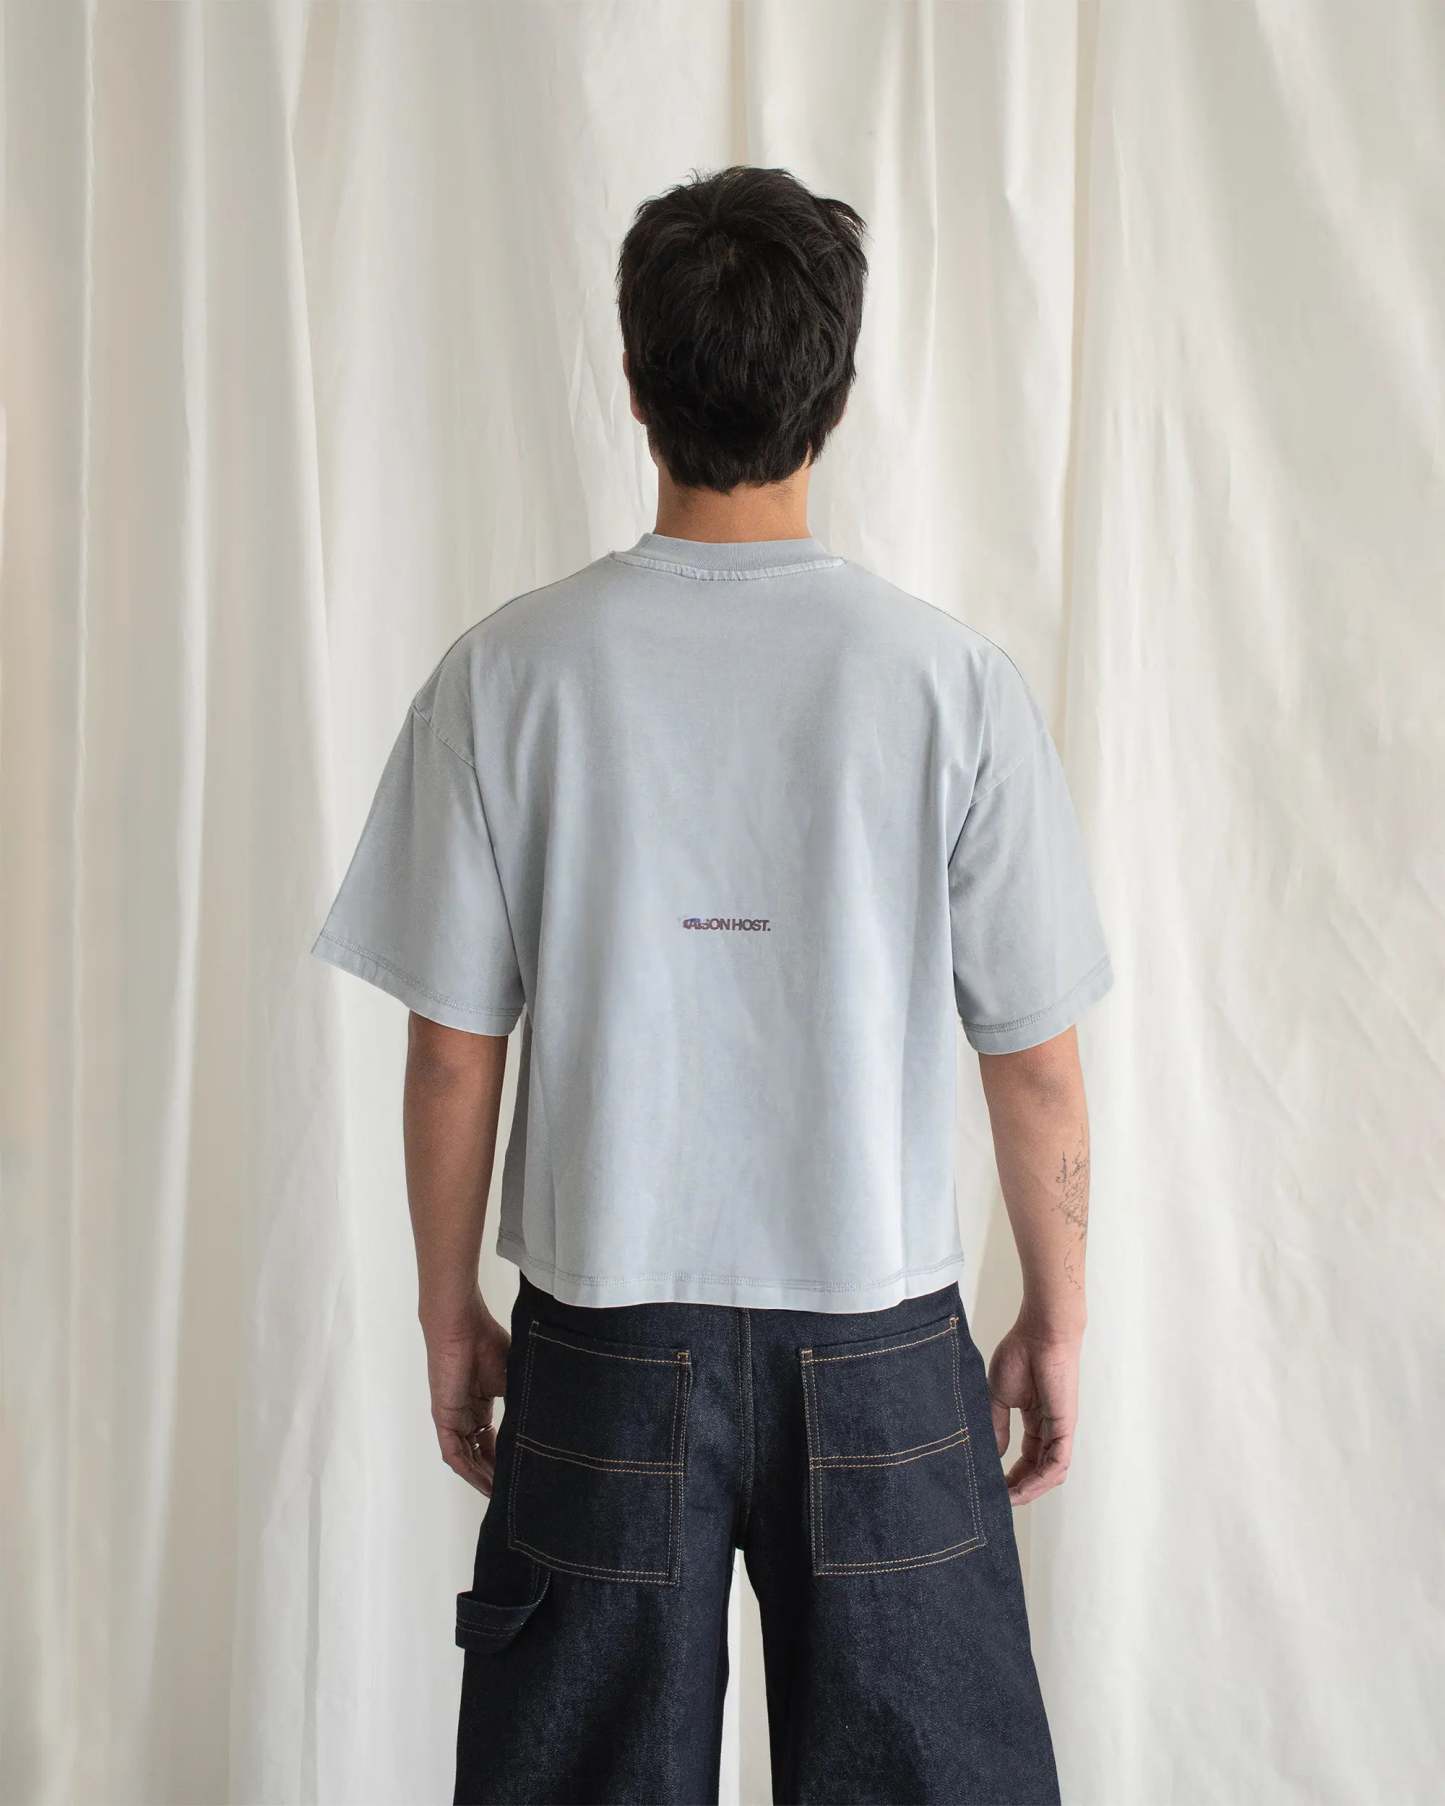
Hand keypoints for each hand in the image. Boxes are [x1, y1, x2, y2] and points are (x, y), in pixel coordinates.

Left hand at [421, 1289, 509, 1496]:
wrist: (462, 1327)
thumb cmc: (486, 1342)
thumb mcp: (511, 1378)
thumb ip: (521, 1400)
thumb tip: (547, 1419)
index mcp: (480, 1404)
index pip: (491, 1441)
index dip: (504, 1459)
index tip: (521, 1473)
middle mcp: (466, 1415)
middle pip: (479, 1454)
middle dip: (494, 1474)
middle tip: (514, 1491)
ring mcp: (453, 1419)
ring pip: (467, 1459)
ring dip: (482, 1478)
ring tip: (501, 1494)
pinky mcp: (444, 1419)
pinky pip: (454, 1454)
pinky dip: (468, 1471)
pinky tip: (485, 1484)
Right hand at [986, 1320, 1081, 1505]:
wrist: (1039, 1333)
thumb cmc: (1021, 1354)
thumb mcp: (999, 1396)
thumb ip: (997, 1426)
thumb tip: (993, 1454)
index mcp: (1035, 1419)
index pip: (1026, 1457)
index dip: (1011, 1475)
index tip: (992, 1487)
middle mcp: (1050, 1429)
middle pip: (1037, 1469)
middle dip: (1019, 1488)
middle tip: (998, 1501)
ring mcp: (1059, 1430)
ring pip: (1049, 1473)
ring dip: (1030, 1490)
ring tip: (1007, 1499)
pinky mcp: (1065, 1428)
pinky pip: (1057, 1463)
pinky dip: (1040, 1480)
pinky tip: (1021, 1488)